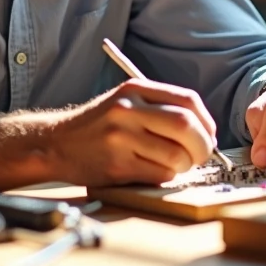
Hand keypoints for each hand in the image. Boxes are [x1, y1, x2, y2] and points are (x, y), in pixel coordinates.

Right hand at [51, 79, 217, 185]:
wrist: (57, 143)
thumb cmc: (99, 125)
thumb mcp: (126, 101)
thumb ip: (161, 108)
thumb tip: (205, 131)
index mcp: (135, 89)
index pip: (188, 100)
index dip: (206, 121)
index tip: (208, 135)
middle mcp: (128, 109)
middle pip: (186, 127)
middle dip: (202, 146)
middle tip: (199, 155)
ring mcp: (121, 137)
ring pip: (176, 155)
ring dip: (184, 165)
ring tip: (173, 164)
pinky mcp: (117, 164)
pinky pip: (160, 174)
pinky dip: (166, 176)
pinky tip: (153, 170)